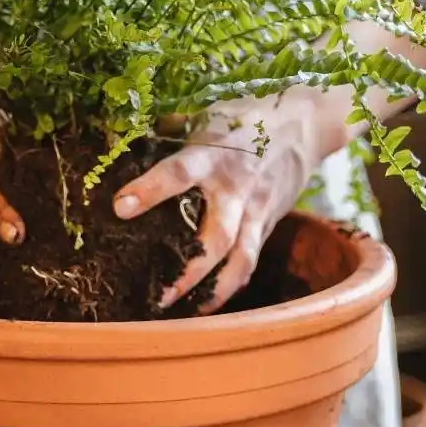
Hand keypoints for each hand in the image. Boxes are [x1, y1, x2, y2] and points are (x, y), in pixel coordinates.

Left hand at [113, 89, 343, 313]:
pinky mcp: (268, 224)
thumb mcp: (206, 114)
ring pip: (240, 260)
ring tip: (185, 312)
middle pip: (216, 236)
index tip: (120, 207)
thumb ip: (169, 130)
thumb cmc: (244, 117)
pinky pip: (250, 260)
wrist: (304, 125)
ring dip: (213, 290)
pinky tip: (208, 302)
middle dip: (188, 270)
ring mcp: (256, 210)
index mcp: (213, 154)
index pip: (179, 172)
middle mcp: (236, 187)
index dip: (150, 190)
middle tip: (157, 294)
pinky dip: (231, 284)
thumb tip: (121, 139)